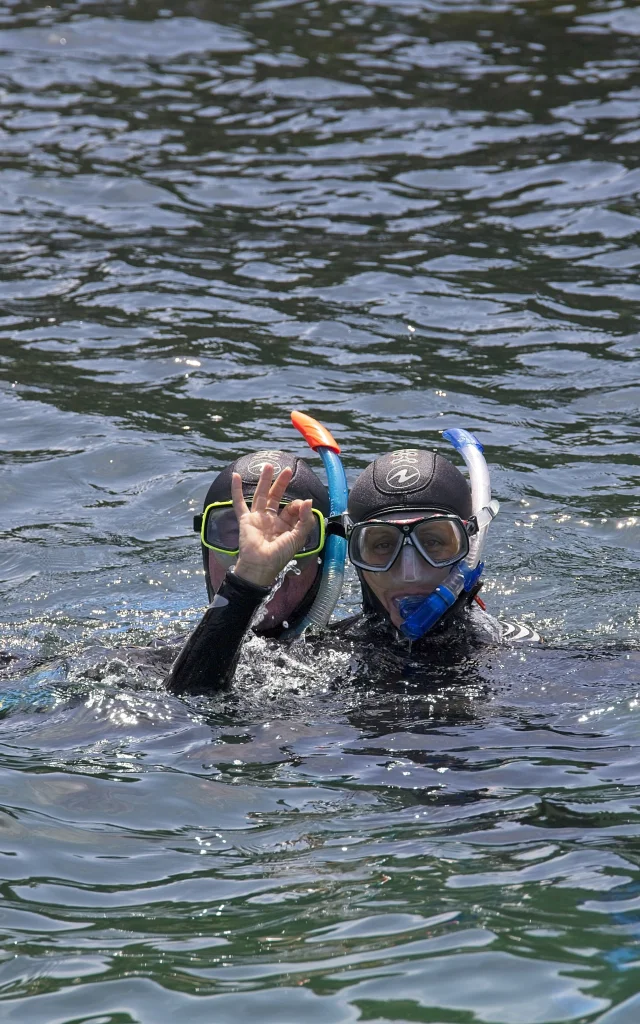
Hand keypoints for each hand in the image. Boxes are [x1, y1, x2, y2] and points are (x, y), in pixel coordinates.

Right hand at [231, 463, 315, 587]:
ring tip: (268, 466)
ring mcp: (257, 518)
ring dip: (264, 481)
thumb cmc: (280, 555)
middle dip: (281, 483)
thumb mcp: (298, 538)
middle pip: (276, 497)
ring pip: (260, 495)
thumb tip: (308, 501)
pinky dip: (236, 490)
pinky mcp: (245, 520)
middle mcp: (271, 520)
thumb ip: (305, 520)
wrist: (260, 566)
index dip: (298, 505)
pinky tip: (236, 477)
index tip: (301, 507)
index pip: (292, 508)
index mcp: (285, 525)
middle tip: (287, 470)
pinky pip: (239, 503)